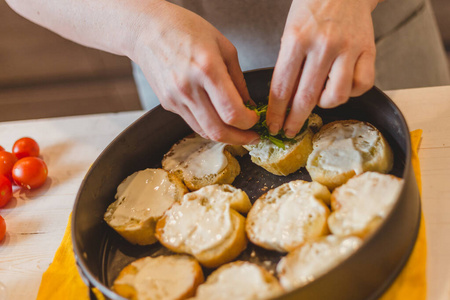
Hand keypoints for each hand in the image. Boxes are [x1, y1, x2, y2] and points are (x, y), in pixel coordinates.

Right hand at [131, 1, 258, 144]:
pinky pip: (193, 123)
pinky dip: (209, 126)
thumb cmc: (186, 30)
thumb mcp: (224, 46)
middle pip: (218, 131)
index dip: (249, 123)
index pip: (232, 112)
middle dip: (240, 139)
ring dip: (225, 136)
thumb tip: (248, 105)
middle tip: (251, 136)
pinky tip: (218, 119)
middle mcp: (189, 88)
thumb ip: (238, 79)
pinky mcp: (167, 104)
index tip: (255, 119)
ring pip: (204, 132)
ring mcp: (176, 99)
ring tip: (237, 130)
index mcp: (207, 69)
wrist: (147, 29)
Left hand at [267, 0, 377, 137]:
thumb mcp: (289, 32)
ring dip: (324, 104)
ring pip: (336, 96)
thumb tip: (282, 100)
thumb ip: (287, 65)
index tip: (273, 125)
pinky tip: (342, 83)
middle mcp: (323, 45)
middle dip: (294, 120)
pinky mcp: (369, 49)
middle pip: (306, 97)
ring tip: (320, 96)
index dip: (276, 112)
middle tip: (289, 130)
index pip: (282, 87)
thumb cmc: (312, 9)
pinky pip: (361, 85)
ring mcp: (348, 48)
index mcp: (297, 39)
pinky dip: (351, 92)